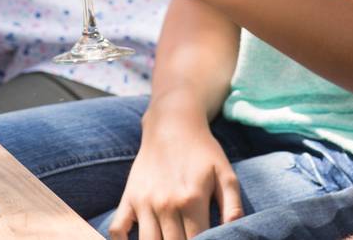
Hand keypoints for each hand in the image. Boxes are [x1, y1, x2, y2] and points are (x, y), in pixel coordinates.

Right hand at [111, 106, 242, 239]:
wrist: (171, 124)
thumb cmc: (202, 151)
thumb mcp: (225, 174)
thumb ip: (233, 206)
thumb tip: (236, 230)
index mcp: (192, 200)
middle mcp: (165, 204)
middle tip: (187, 239)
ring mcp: (144, 202)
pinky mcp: (129, 198)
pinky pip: (117, 229)